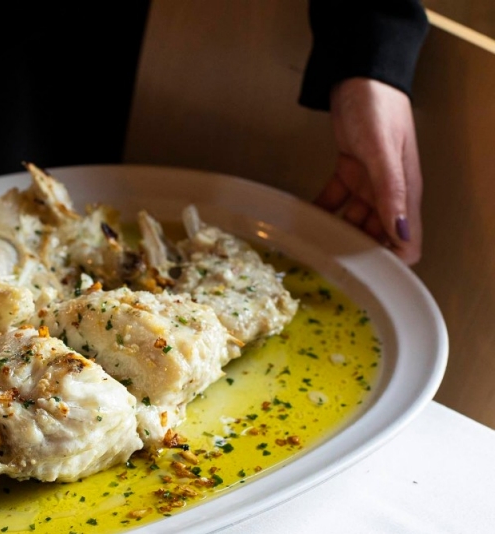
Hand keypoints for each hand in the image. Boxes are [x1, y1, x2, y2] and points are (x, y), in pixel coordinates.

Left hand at [316, 78, 423, 263]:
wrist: (360, 75)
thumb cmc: (378, 106)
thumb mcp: (383, 152)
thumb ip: (391, 193)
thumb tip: (401, 233)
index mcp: (405, 191)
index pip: (408, 240)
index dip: (392, 261)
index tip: (369, 278)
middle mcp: (388, 192)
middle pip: (376, 236)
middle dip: (357, 252)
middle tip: (329, 269)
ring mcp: (368, 182)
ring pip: (352, 221)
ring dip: (335, 233)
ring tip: (312, 248)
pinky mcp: (348, 171)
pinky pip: (334, 200)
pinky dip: (320, 211)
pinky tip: (304, 220)